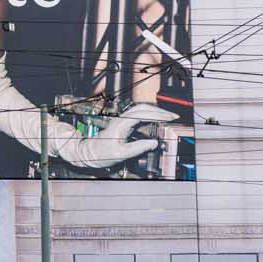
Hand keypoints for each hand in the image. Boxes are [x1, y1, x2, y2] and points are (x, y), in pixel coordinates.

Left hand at [57, 103, 175, 169]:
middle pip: (143, 108)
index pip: (143, 114)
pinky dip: (150, 116)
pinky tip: (157, 120)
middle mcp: (122, 119)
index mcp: (121, 124)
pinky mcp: (124, 124)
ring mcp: (122, 120)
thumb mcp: (121, 154)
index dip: (158, 115)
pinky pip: (139, 116)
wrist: (89, 153)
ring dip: (155, 111)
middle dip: (159, 110)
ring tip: (168, 117)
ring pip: (141, 110)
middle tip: (173, 116)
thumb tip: (153, 143)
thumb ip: (138, 148)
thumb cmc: (101, 153)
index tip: (170, 117)